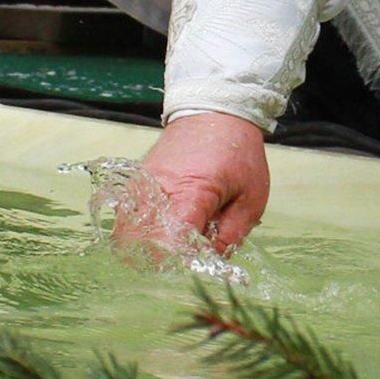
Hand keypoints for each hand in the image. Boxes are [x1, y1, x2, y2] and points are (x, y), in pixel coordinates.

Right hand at [139, 112, 270, 255]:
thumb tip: (210, 263)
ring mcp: (142, 184)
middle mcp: (158, 188)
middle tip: (184, 260)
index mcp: (191, 192)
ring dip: (147, 246)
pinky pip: (129, 215)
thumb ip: (230, 235)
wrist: (215, 112)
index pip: (172, 241)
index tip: (197, 266)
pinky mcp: (136, 181)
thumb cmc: (238, 153)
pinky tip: (163, 231)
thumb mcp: (251, 198)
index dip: (183, 261)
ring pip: (129, 231)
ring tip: (174, 245)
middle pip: (142, 241)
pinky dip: (141, 231)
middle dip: (161, 258)